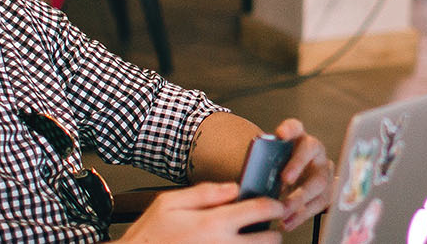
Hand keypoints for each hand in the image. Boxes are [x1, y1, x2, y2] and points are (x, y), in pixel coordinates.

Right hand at [118, 182, 283, 242]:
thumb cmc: (149, 236)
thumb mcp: (169, 203)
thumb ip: (204, 192)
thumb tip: (232, 188)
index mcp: (213, 223)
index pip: (259, 210)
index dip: (274, 204)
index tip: (276, 204)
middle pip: (268, 239)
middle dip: (272, 231)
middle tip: (267, 226)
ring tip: (252, 238)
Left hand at [270, 119, 332, 230]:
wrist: (298, 181)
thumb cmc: (280, 170)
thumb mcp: (272, 164)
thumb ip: (265, 167)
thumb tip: (250, 184)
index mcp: (298, 138)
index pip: (295, 127)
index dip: (289, 129)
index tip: (281, 134)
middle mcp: (315, 150)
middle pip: (310, 151)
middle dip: (297, 165)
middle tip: (284, 179)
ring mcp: (324, 169)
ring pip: (318, 181)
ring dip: (300, 198)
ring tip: (283, 210)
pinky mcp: (328, 190)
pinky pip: (319, 203)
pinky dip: (302, 215)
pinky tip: (288, 222)